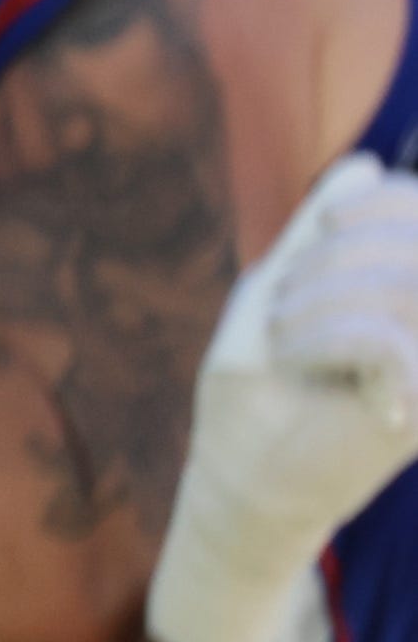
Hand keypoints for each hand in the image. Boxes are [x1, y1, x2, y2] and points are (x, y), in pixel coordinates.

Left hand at [153, 158, 417, 641]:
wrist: (241, 476)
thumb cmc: (261, 384)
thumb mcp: (282, 285)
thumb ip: (325, 228)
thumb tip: (369, 165)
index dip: (384, 205)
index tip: (325, 228)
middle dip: (339, 251)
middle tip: (290, 295)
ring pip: (406, 284)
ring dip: (321, 293)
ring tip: (286, 332)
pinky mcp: (417, 412)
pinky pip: (388, 338)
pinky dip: (324, 333)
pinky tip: (297, 357)